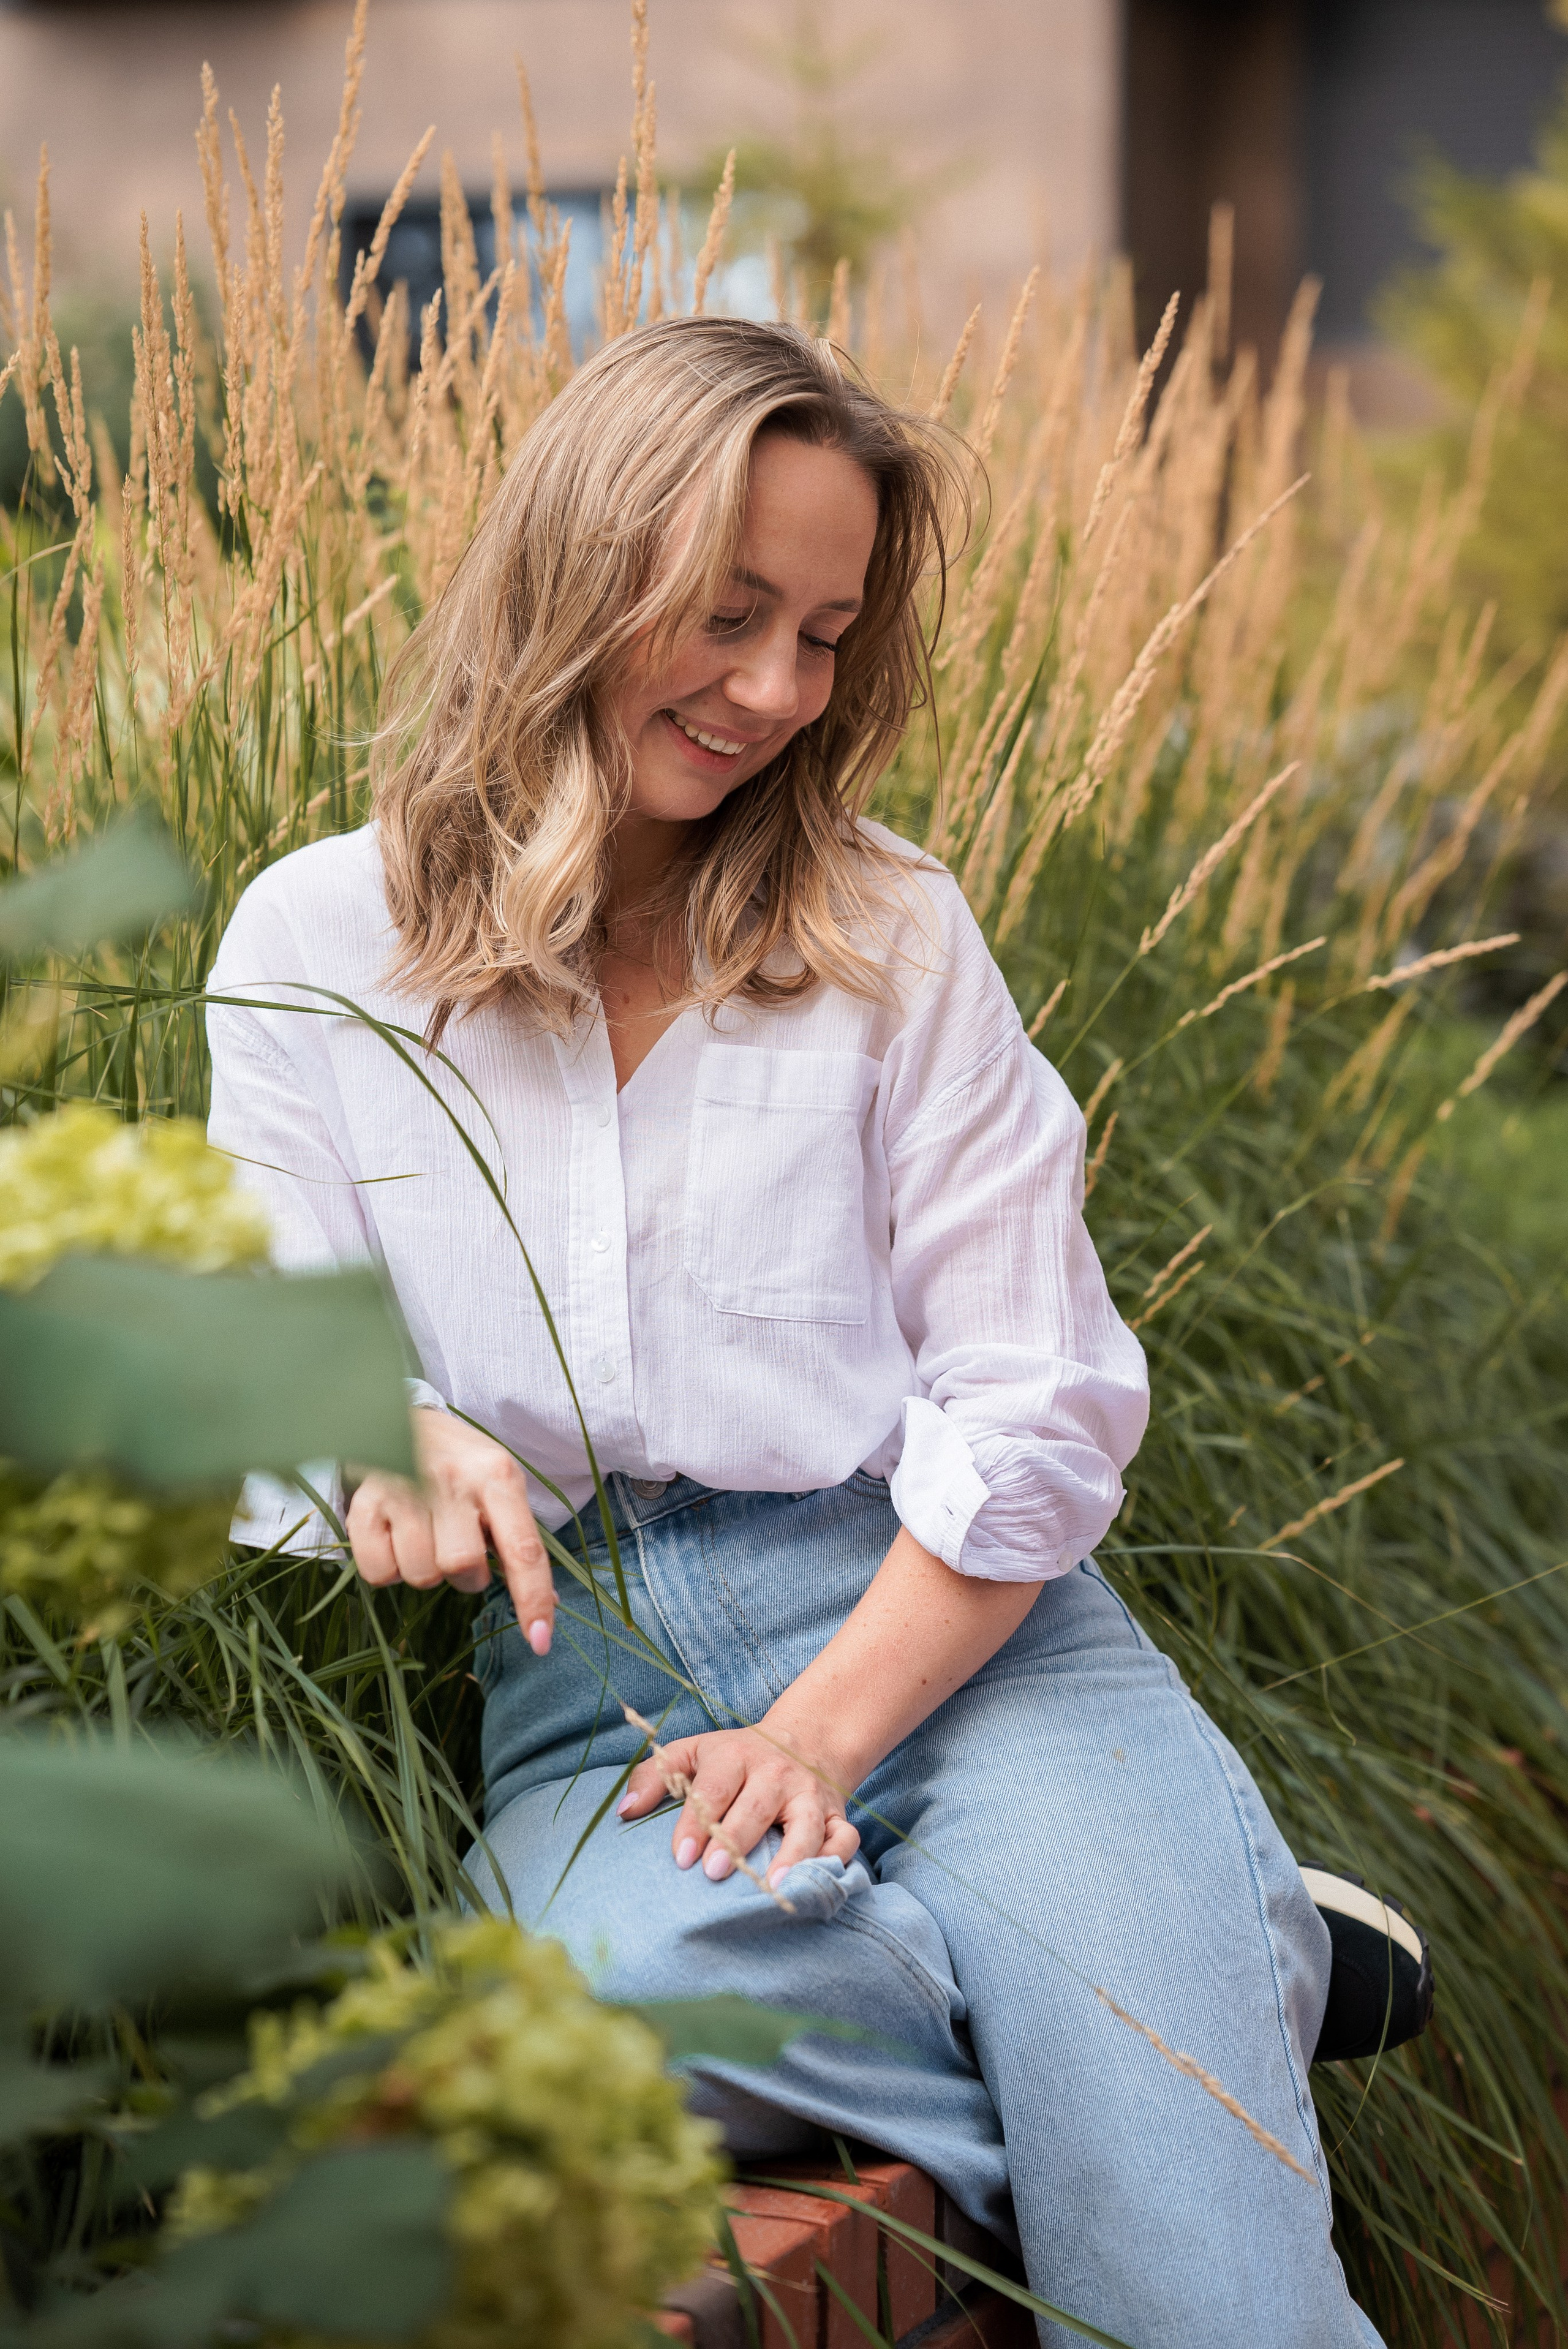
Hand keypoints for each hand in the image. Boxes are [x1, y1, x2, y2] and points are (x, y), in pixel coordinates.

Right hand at [345, 1408, 554, 1653]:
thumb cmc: (462, 1465)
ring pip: (421, 1575)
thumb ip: (520, 1542)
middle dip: (465, 1575)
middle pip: (461, 1566)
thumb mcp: (500, 1487)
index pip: (523, 1550)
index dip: (532, 1600)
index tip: (540, 1642)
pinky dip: (388, 1570)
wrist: (400, 1419)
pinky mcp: (365, 1503)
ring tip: (427, 1539)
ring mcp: (403, 1489)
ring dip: (427, 1572)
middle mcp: (452, 1480)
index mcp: (497, 1476)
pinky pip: (378, 1573)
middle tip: (460, 1550)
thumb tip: (547, 1609)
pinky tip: (395, 1539)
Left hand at [616, 1719, 859, 1889]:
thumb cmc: (735, 1759)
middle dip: (736, 1839)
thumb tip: (623, 1811)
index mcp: (736, 1756)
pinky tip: (815, 1882)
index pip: (714, 1787)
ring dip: (792, 1855)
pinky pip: (844, 1837)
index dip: (696, 1821)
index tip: (679, 1857)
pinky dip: (837, 1859)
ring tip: (773, 1885)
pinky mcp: (836, 1815)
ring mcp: (810, 1795)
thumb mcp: (693, 1752)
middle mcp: (776, 1774)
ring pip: (806, 1825)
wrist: (805, 1740)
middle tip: (714, 1873)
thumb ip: (655, 1777)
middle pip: (757, 1805)